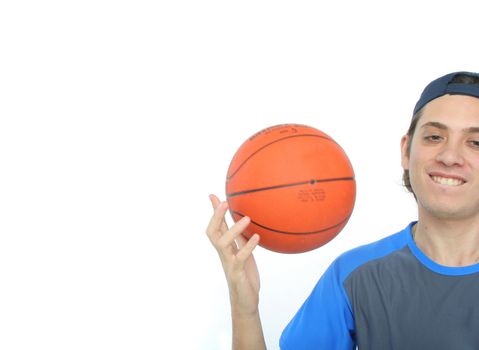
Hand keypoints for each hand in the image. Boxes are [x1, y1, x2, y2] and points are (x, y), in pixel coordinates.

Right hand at [206, 194, 260, 315]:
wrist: (245, 301)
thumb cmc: (245, 274)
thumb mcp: (243, 251)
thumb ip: (241, 237)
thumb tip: (243, 219)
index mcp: (225, 248)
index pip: (215, 226)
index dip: (213, 212)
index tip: (212, 195)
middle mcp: (223, 254)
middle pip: (213, 232)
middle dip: (216, 216)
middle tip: (224, 202)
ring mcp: (229, 263)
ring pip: (223, 243)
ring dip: (233, 229)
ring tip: (247, 219)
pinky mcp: (237, 273)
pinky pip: (240, 258)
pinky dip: (248, 247)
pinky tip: (257, 238)